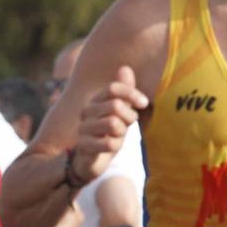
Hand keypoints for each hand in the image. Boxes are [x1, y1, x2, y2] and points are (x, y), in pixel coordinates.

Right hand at [71, 65, 148, 185]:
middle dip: (129, 117)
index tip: (143, 103)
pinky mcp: (83, 146)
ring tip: (117, 136)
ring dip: (121, 133)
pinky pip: (108, 143)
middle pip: (116, 105)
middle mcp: (86, 112)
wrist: (91, 158)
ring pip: (113, 124)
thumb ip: (124, 91)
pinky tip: (110, 148)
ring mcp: (83, 129)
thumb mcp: (121, 111)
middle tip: (127, 125)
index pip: (113, 88)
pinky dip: (115, 146)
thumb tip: (125, 68)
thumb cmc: (108, 132)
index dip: (132, 94)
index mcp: (95, 101)